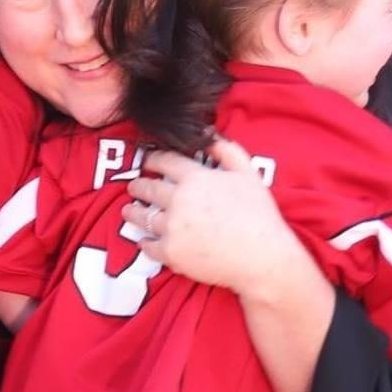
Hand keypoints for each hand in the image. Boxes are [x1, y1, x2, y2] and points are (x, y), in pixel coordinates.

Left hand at [122, 138, 299, 294]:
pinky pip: (149, 246)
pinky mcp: (170, 253)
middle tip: (133, 186)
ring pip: (142, 217)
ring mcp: (172, 227)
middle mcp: (178, 200)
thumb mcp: (247, 173)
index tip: (148, 161)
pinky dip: (145, 242)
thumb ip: (227, 150)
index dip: (153, 159)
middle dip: (138, 185)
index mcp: (195, 178)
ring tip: (129, 211)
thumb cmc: (259, 214)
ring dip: (133, 212)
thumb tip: (209, 134)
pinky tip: (144, 241)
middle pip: (147, 188)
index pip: (164, 162)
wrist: (262, 257)